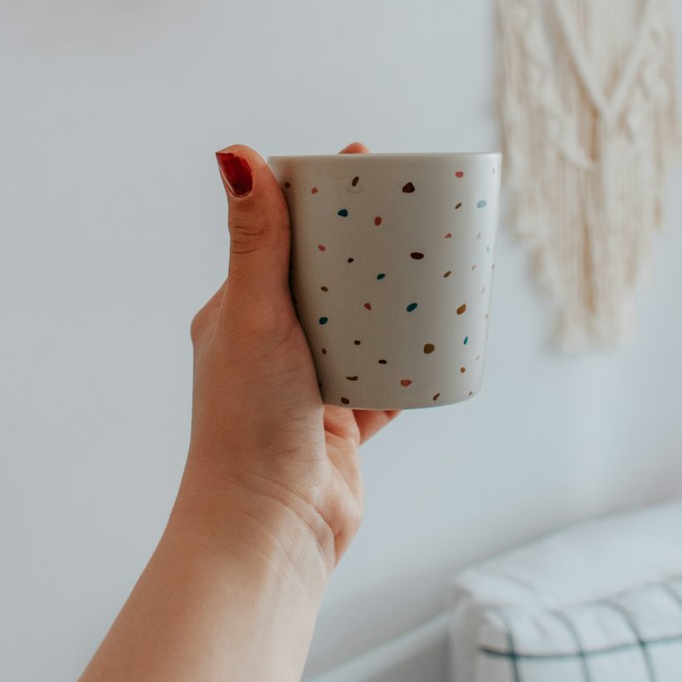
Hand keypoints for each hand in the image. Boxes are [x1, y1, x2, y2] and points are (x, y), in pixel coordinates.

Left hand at [175, 143, 398, 600]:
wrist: (268, 531)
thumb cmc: (247, 425)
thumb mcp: (253, 317)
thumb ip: (255, 241)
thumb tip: (234, 151)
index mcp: (237, 312)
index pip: (279, 235)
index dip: (320, 197)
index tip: (363, 160)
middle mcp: (271, 344)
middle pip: (330, 276)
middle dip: (370, 242)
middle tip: (417, 205)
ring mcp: (310, 384)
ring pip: (364, 325)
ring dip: (396, 297)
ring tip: (440, 258)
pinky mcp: (344, 424)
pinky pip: (389, 377)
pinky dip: (414, 357)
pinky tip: (446, 330)